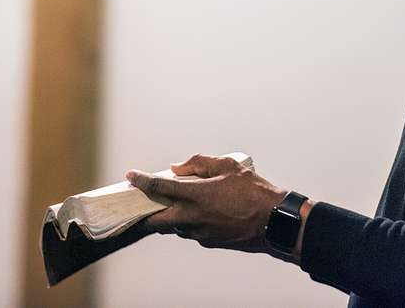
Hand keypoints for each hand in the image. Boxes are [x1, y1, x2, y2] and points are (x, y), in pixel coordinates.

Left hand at [125, 153, 285, 253]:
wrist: (273, 221)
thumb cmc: (254, 191)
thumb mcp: (228, 165)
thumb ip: (199, 163)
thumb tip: (177, 167)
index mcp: (196, 195)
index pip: (159, 188)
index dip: (141, 181)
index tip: (131, 176)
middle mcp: (193, 217)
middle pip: (156, 220)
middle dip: (144, 214)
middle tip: (139, 204)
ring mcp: (200, 233)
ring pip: (173, 227)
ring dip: (168, 217)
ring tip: (170, 204)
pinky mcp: (209, 242)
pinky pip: (190, 232)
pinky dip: (186, 222)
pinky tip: (194, 212)